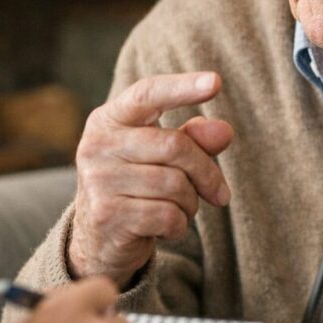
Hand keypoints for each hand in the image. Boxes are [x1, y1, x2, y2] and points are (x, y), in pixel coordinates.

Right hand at [69, 72, 234, 286]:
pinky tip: (164, 227)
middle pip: (175, 146)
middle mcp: (97, 145)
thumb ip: (194, 139)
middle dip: (206, 172)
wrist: (98, 240)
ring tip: (178, 208)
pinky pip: (168, 216)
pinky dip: (178, 225)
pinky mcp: (106, 216)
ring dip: (190, 203)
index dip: (182, 87)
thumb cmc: (137, 186)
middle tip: (219, 193)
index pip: (147, 94)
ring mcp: (98, 181)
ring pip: (175, 185)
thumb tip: (224, 131)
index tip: (216, 82)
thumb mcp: (162, 157)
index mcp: (108, 120)